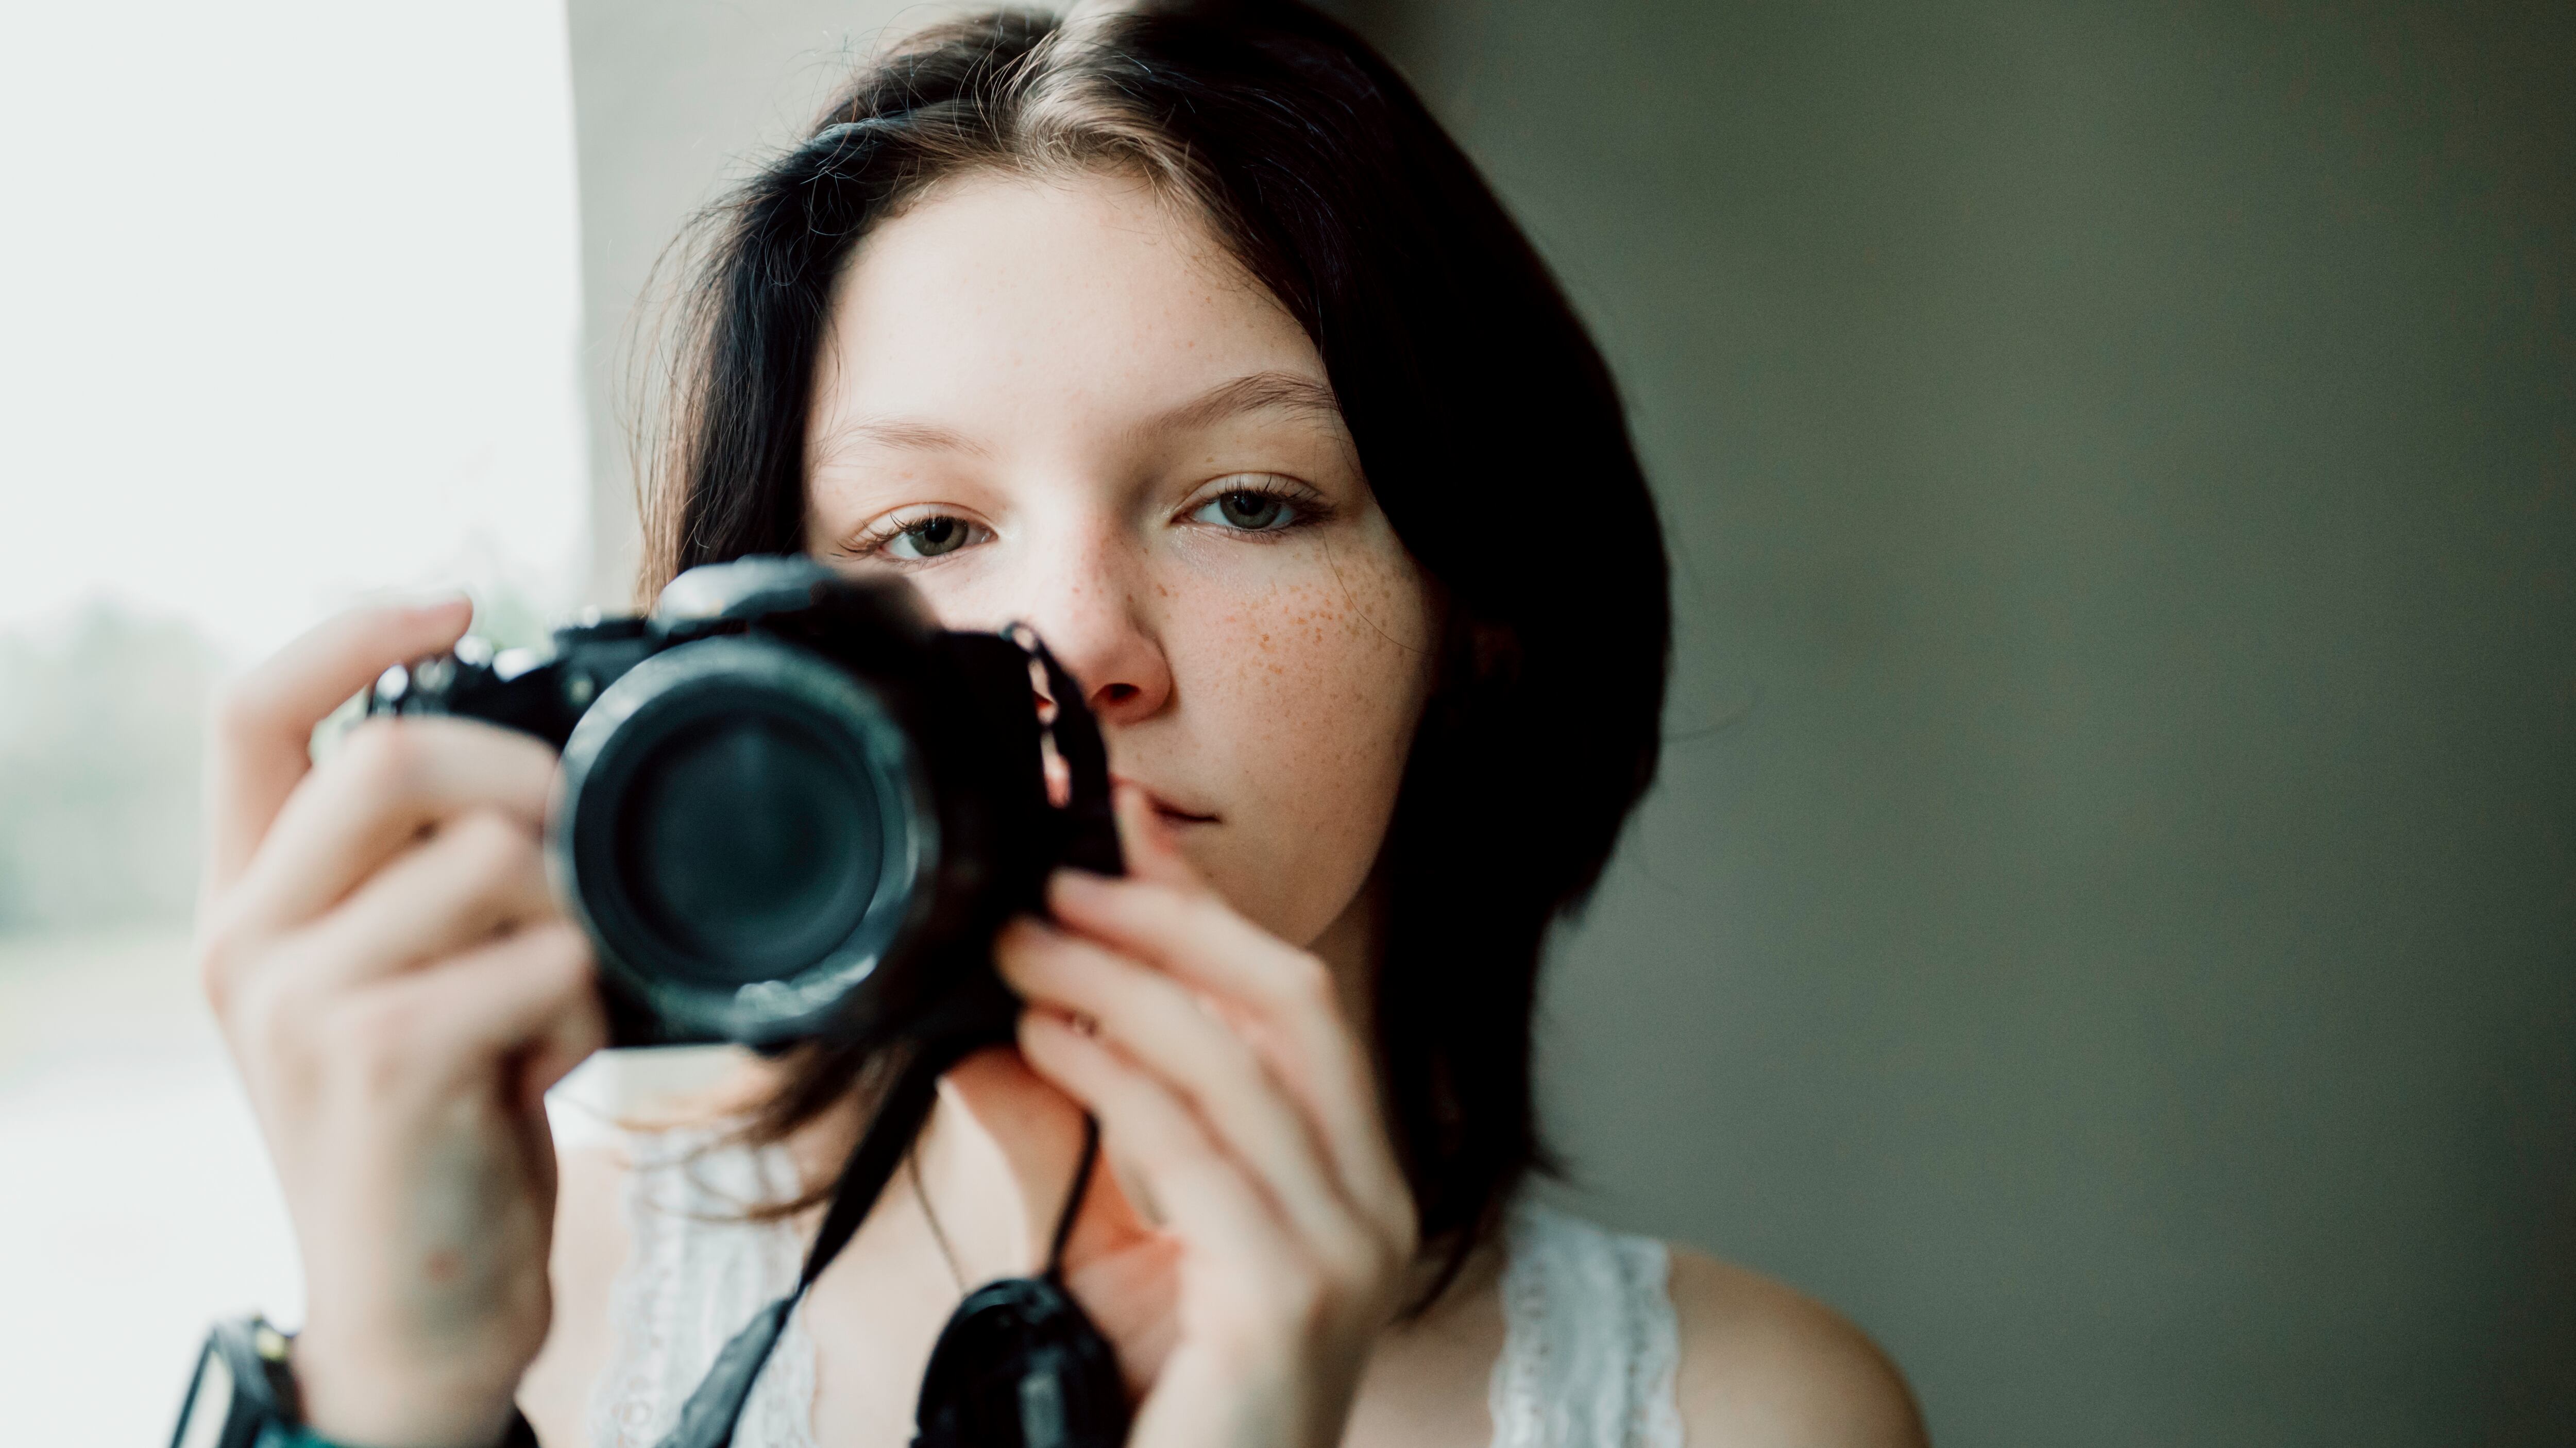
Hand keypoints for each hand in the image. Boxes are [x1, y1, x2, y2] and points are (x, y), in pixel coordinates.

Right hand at [194, 599, 604, 1447]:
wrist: (420, 1305)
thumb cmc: (440, 1124)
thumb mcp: (406, 979)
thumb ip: (426, 877)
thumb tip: (542, 764)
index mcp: (248, 901)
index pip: (248, 711)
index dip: (349, 632)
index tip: (459, 602)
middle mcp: (248, 941)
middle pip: (388, 758)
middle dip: (523, 777)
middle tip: (579, 847)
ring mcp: (304, 1005)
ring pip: (485, 854)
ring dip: (572, 908)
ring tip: (564, 989)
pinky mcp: (386, 1065)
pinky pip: (543, 962)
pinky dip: (590, 999)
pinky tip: (566, 1055)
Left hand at [996, 787, 1418, 1447]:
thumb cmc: (1169, 1403)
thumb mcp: (1132, 1245)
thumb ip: (1104, 1136)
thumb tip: (1019, 1020)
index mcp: (1356, 1182)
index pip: (1298, 1005)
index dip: (1213, 905)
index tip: (1130, 825)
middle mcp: (1377, 1206)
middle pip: (1294, 1003)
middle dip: (1177, 920)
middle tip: (1063, 874)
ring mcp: (1347, 1254)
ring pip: (1242, 1062)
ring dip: (1121, 982)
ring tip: (1023, 945)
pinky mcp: (1290, 1298)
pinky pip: (1197, 1150)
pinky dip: (1113, 1076)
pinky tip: (1044, 1040)